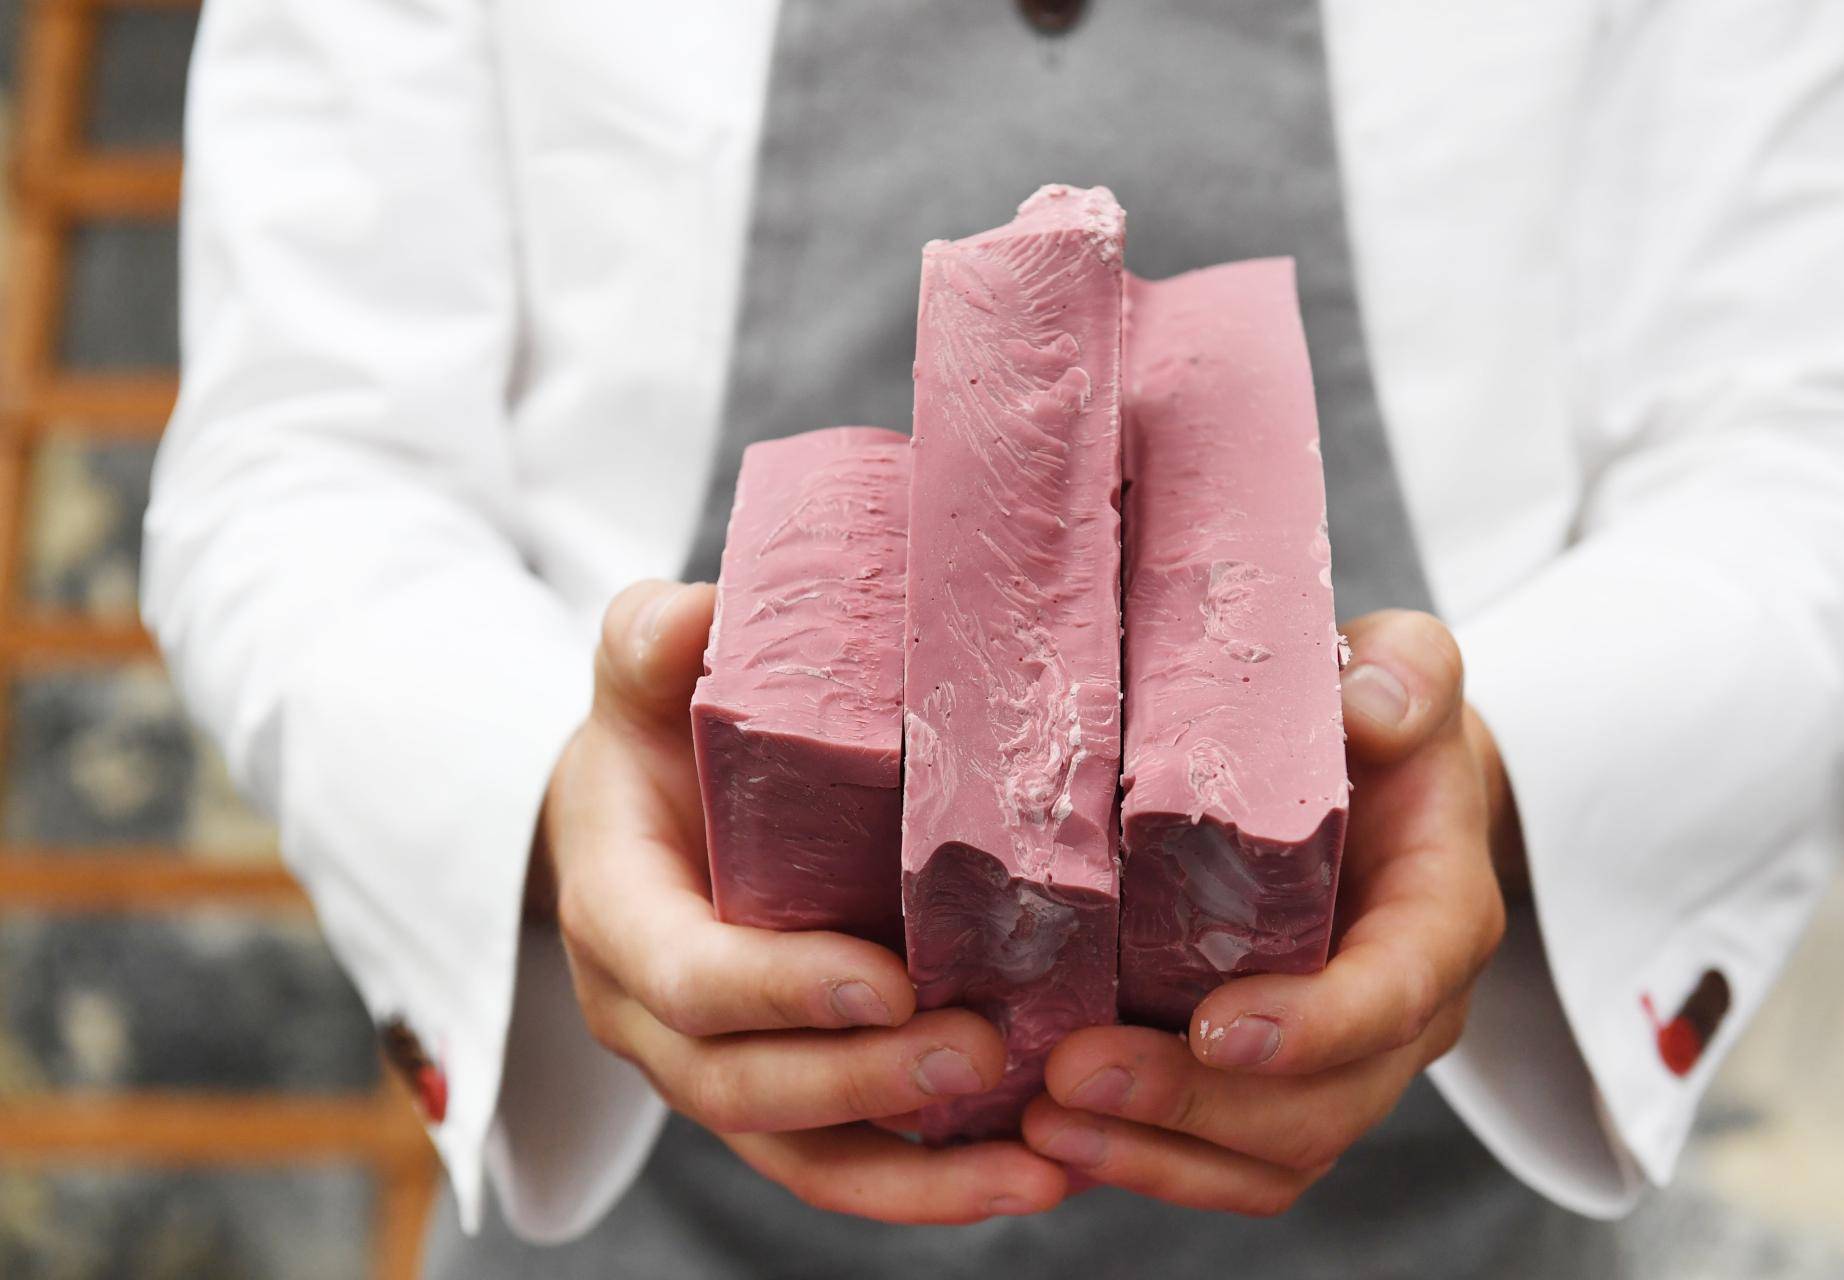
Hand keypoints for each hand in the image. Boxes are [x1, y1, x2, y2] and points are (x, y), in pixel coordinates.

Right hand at [540, 580, 1069, 1223]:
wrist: (628, 818)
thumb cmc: (647, 740)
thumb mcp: (633, 679)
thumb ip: (650, 645)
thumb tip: (696, 614)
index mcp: (619, 917)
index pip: (688, 977)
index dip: (778, 990)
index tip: (888, 981)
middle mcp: (654, 1020)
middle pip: (745, 1089)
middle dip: (865, 1084)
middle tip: (983, 1054)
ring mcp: (714, 1072)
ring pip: (802, 1158)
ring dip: (919, 1179)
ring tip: (1041, 1171)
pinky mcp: (777, 1098)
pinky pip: (844, 1165)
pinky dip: (931, 1185)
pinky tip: (1037, 1173)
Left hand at [1022, 610, 1511, 1213]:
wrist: (1376, 784)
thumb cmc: (1376, 721)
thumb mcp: (1408, 670)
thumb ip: (1408, 676)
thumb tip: (1372, 710)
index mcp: (1439, 917)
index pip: (1396, 994)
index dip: (1316, 1026)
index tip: (1218, 1025)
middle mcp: (1402, 1015)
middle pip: (1322, 1105)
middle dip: (1199, 1104)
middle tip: (1075, 1069)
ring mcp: (1341, 1066)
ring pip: (1272, 1157)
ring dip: (1157, 1152)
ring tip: (1043, 1120)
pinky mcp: (1277, 1090)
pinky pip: (1231, 1167)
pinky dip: (1148, 1166)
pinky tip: (1050, 1142)